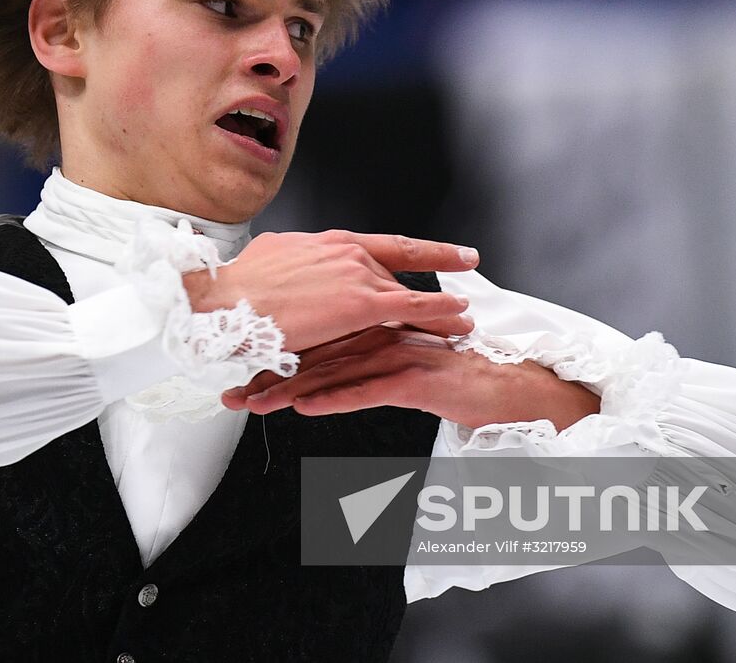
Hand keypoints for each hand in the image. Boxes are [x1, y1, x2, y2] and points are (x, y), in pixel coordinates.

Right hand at [181, 230, 478, 354]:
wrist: (222, 300)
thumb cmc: (234, 290)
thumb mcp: (270, 263)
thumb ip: (292, 265)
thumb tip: (287, 268)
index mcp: (325, 242)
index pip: (384, 245)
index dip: (422, 249)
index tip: (452, 252)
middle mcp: (346, 251)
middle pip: (394, 274)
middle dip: (425, 285)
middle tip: (457, 293)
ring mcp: (356, 274)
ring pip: (408, 290)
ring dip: (440, 305)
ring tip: (464, 319)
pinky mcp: (360, 303)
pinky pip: (412, 306)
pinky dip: (440, 311)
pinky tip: (460, 318)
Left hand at [221, 326, 601, 430]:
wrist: (504, 389)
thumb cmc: (453, 381)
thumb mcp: (398, 370)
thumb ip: (362, 367)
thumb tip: (321, 380)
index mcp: (373, 327)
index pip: (314, 342)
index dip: (274, 359)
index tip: (237, 373)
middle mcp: (379, 335)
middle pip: (312, 356)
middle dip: (268, 377)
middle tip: (230, 395)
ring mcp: (395, 354)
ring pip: (331, 373)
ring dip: (289, 392)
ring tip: (254, 406)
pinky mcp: (412, 378)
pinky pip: (366, 390)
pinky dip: (334, 398)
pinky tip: (306, 408)